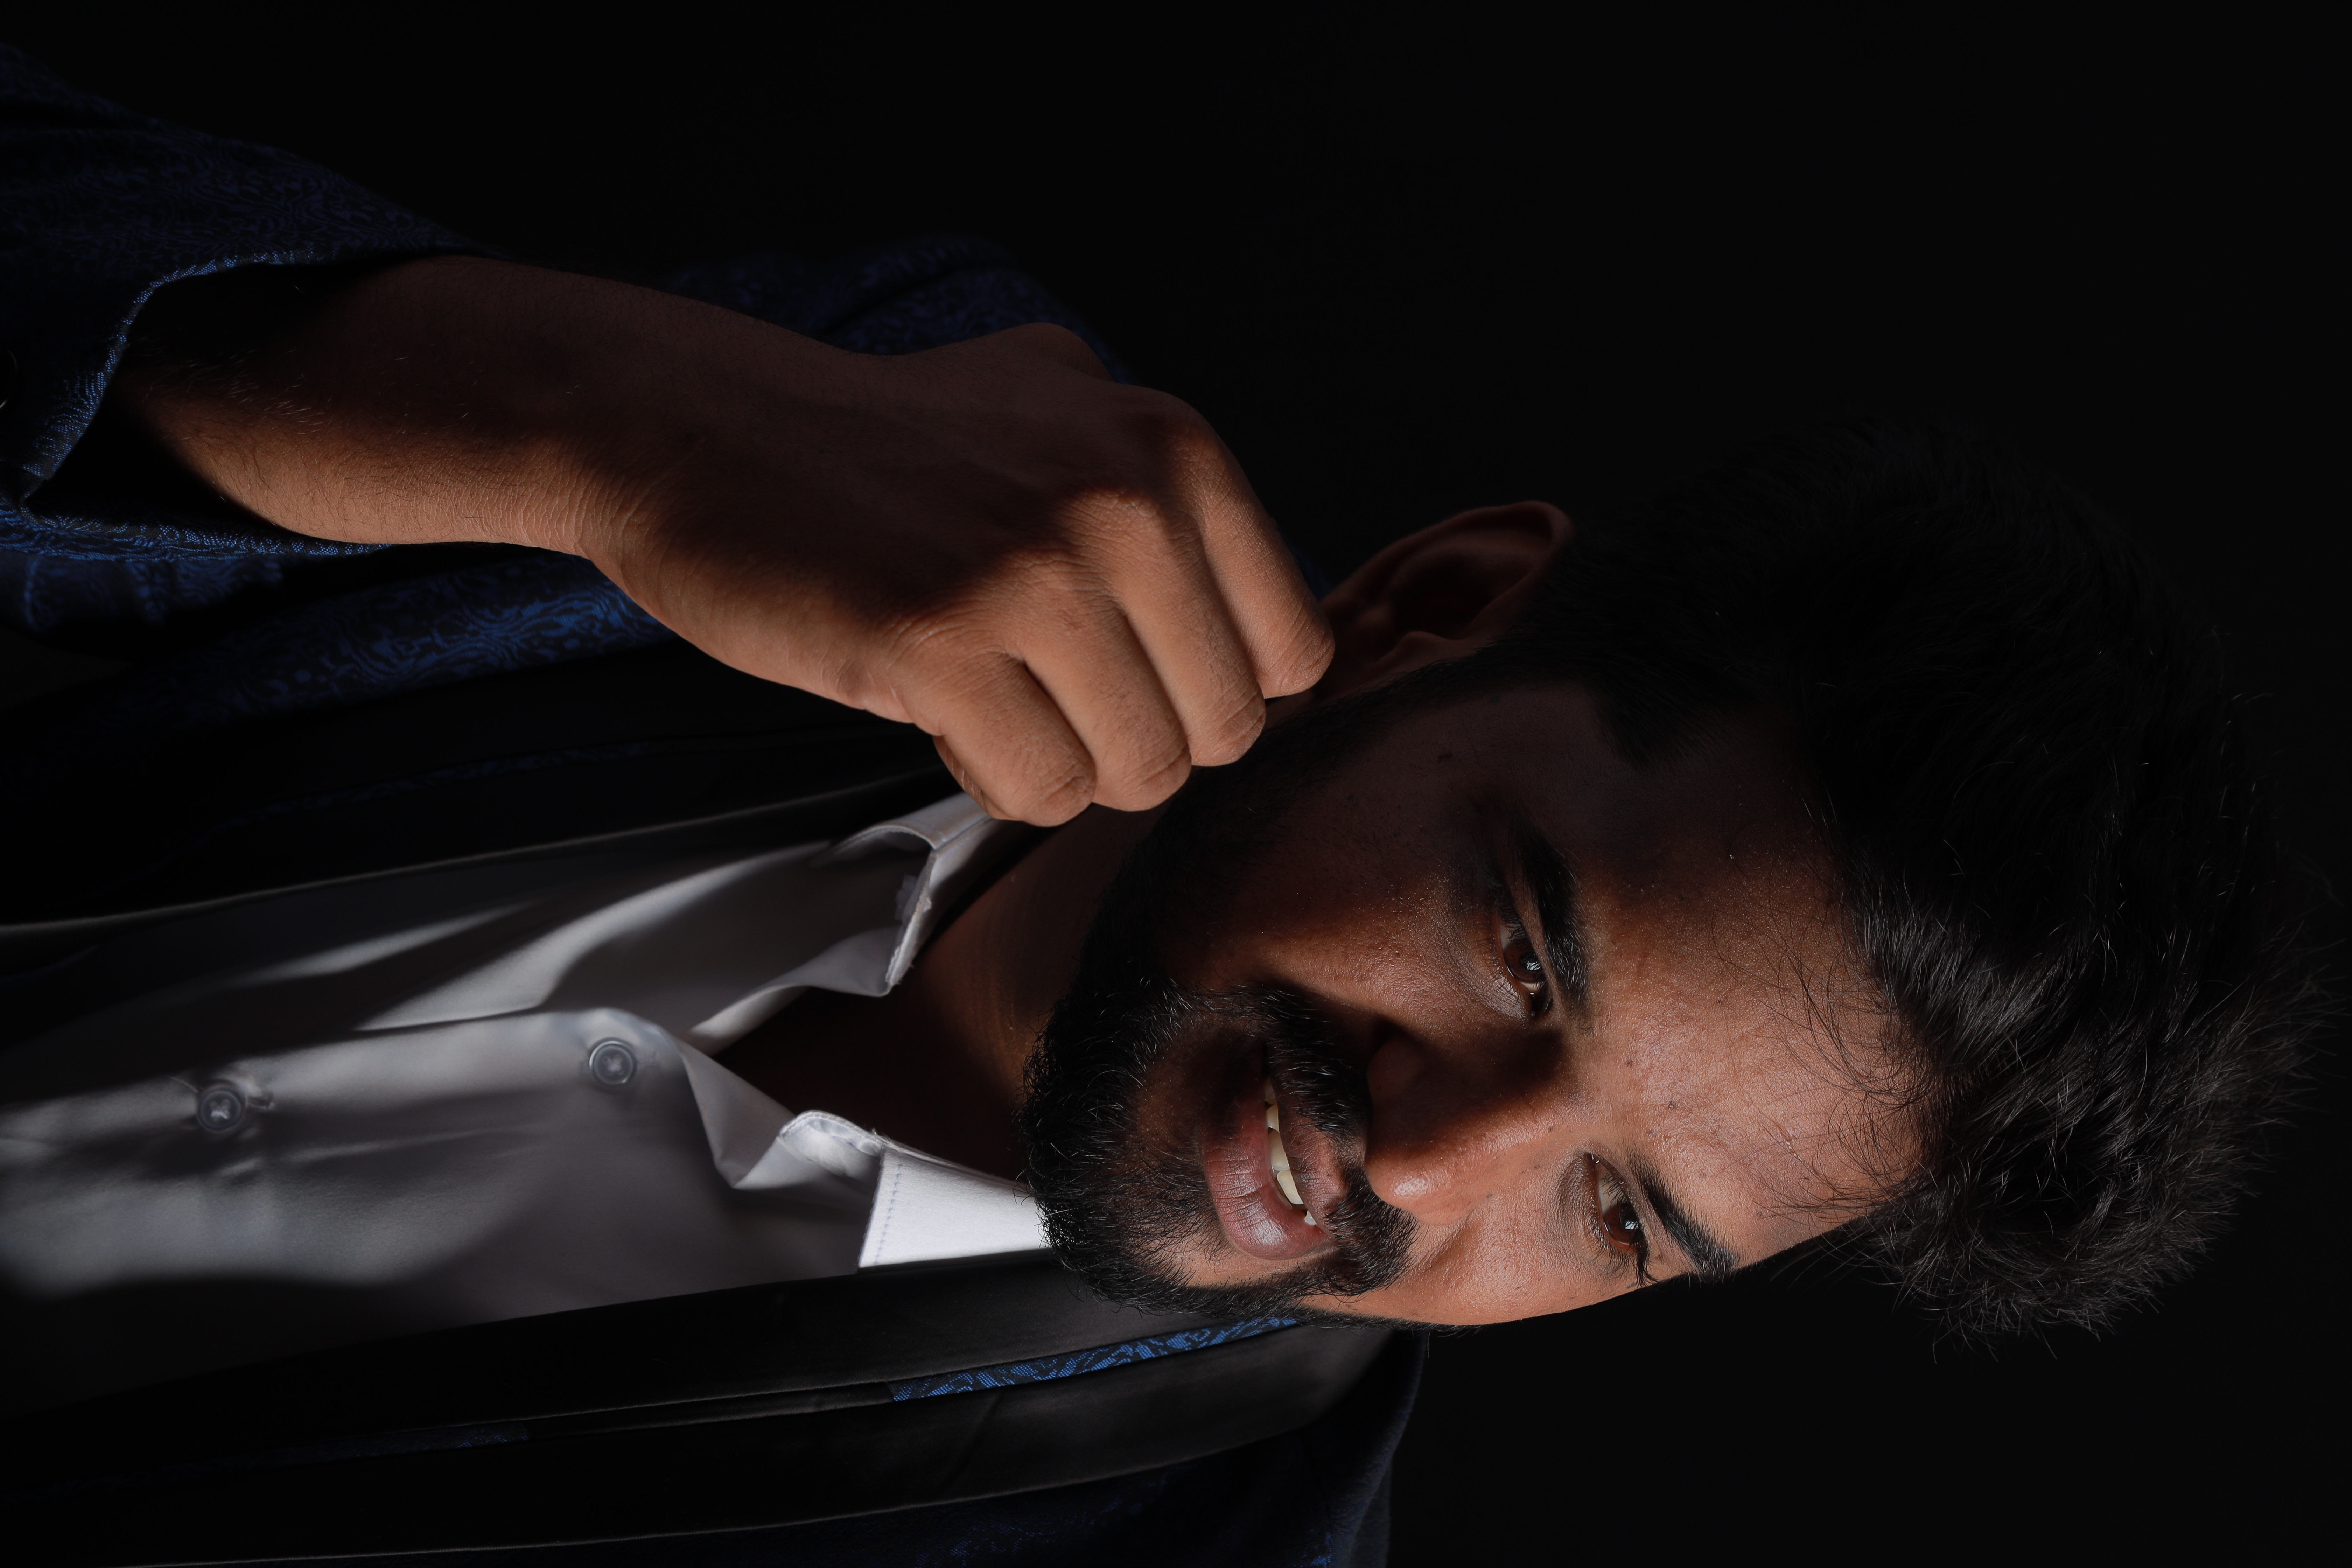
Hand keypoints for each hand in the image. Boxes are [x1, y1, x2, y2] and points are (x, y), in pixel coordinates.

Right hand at [117, 257, 1332, 823]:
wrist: (701, 428)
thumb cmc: (881, 442)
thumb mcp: (1055, 401)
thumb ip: (1161, 483)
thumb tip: (1264, 617)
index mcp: (1174, 450)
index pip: (1291, 653)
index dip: (1210, 689)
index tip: (1132, 671)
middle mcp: (1127, 505)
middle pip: (1220, 731)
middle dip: (1139, 740)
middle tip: (1048, 696)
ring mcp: (1035, 576)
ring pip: (1135, 774)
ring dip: (1066, 765)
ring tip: (992, 699)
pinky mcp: (940, 646)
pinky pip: (1037, 792)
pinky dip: (995, 779)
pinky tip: (940, 713)